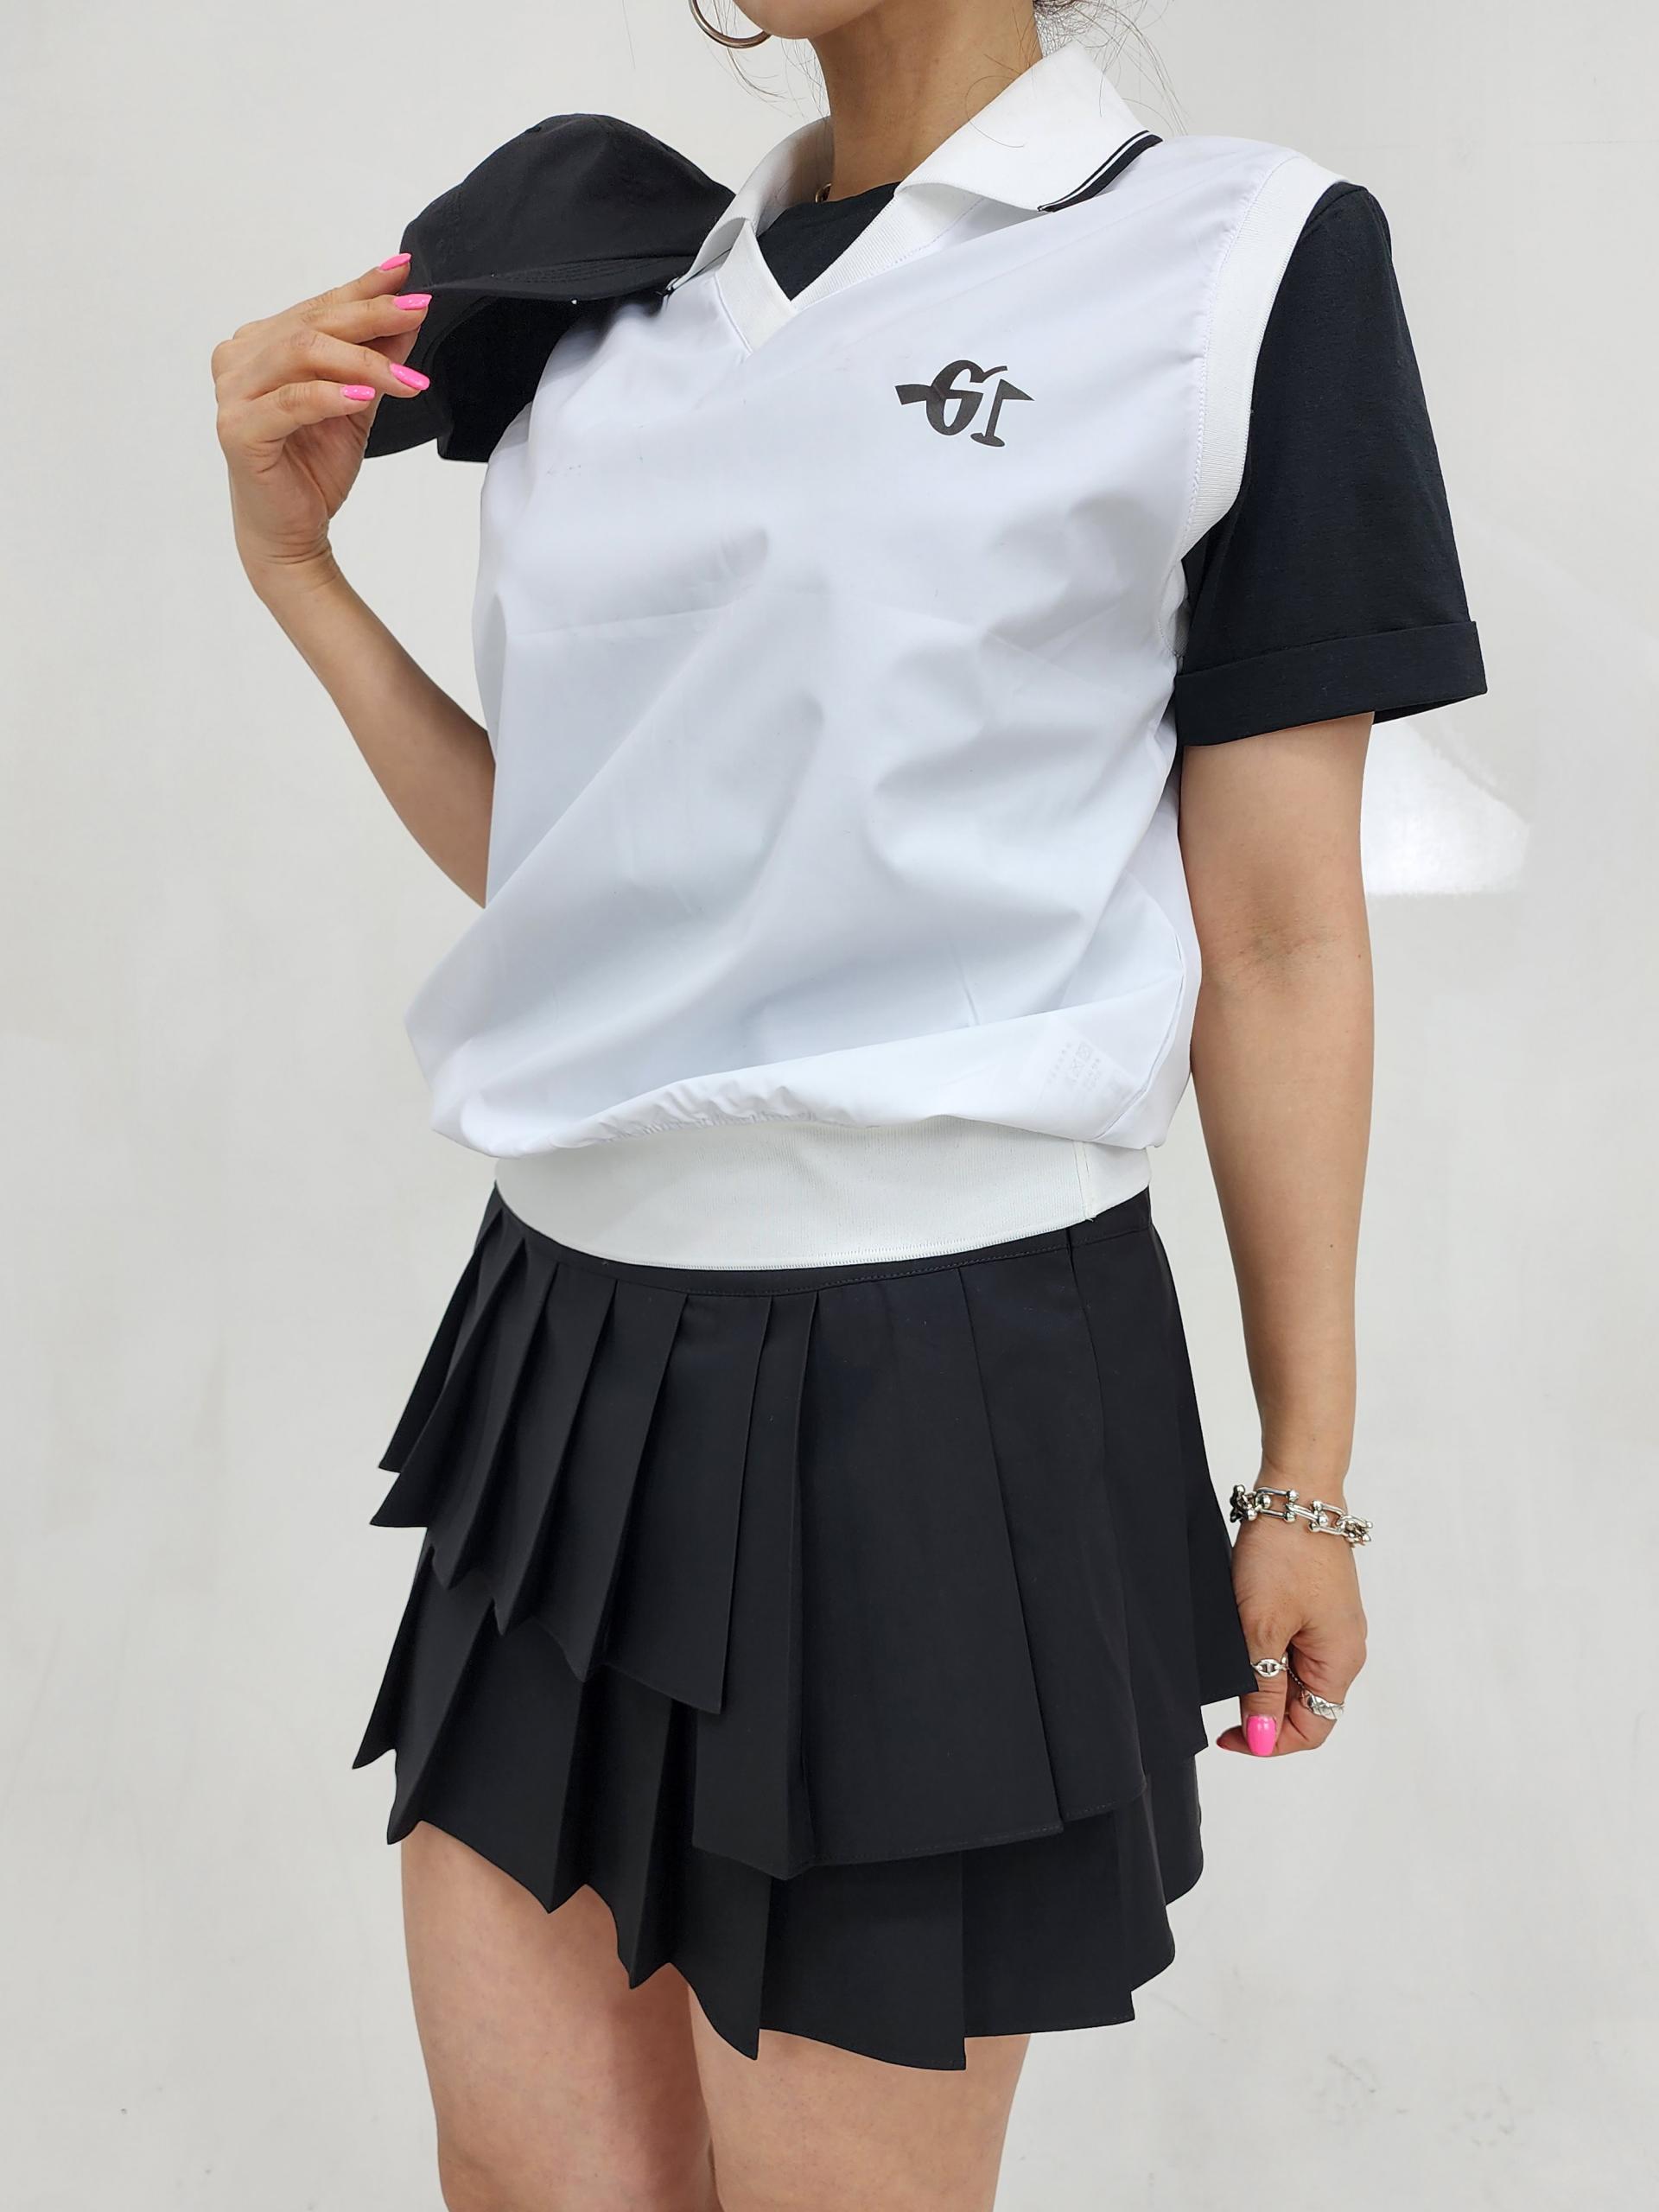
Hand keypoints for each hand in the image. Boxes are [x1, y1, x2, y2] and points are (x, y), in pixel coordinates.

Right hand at [212, 254, 431, 589]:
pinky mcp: (238, 430)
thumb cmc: (313, 466)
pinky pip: (291, 401)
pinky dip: (331, 396)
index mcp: (261, 344)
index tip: (406, 271)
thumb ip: (376, 357)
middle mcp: (239, 359)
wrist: (291, 530)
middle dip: (371, 316)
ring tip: (407, 378)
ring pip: (302, 355)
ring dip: (362, 361)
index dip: (363, 288)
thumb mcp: (358, 402)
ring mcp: (233, 393)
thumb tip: (409, 314)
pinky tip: (365, 396)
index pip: (319, 307)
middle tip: (418, 312)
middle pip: (312, 324)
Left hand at [1217, 1475, 1367, 1757]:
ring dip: (1262, 1679)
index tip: (1226, 1735)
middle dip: (1263, 1710)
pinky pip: (1292, 1645)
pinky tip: (1240, 1636)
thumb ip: (1263, 1688)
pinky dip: (1266, 1650)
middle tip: (1221, 1695)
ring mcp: (1331, 1625)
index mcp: (1340, 1661)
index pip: (1311, 1729)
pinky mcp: (1315, 1604)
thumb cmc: (1285, 1554)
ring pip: (1295, 1675)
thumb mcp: (1261, 1628)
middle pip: (1305, 1705)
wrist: (1295, 1491)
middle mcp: (1343, 1649)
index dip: (1269, 1741)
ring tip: (1229, 1659)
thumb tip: (1263, 1740)